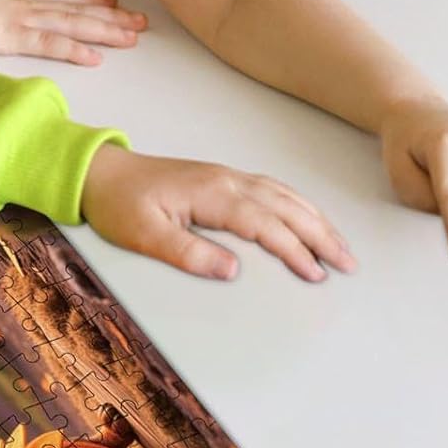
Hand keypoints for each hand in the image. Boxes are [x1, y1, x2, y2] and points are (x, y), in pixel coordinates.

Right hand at [0, 0, 146, 62]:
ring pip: (70, 23)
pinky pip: (47, 44)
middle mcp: (20, 2)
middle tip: (141, 21)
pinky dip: (73, 50)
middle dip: (110, 15)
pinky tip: (95, 58)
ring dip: (104, 30)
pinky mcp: (7, 37)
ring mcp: (16, 18)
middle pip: (74, 8)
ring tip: (132, 37)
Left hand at [79, 143, 355, 281]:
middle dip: (320, 235)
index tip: (316, 275)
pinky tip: (305, 216)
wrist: (99, 172)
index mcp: (212, 194)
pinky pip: (271, 188)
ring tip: (339, 245)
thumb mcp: (144, 235)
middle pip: (286, 207)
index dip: (294, 250)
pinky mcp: (220, 179)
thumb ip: (187, 252)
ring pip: (284, 195)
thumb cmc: (119, 202)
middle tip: (348, 264)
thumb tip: (231, 270)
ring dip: (314, 219)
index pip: (265, 224)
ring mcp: (225, 176)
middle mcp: (226, 180)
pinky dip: (296, 204)